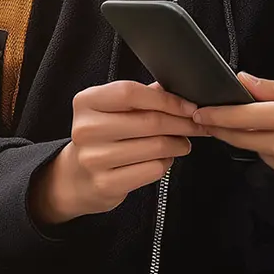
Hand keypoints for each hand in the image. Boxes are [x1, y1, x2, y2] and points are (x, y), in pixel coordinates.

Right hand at [30, 80, 206, 225]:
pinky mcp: (106, 183)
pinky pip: (152, 170)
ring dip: (178, 144)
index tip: (188, 107)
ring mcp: (94, 158)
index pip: (130, 93)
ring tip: (183, 142)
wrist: (76, 177)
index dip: (166, 100)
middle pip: (148, 122)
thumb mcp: (112, 110)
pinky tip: (165, 159)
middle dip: (181, 123)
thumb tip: (178, 90)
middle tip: (196, 125)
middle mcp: (86, 129)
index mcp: (86, 102)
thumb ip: (142, 97)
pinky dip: (166, 163)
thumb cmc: (101, 137)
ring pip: (155, 147)